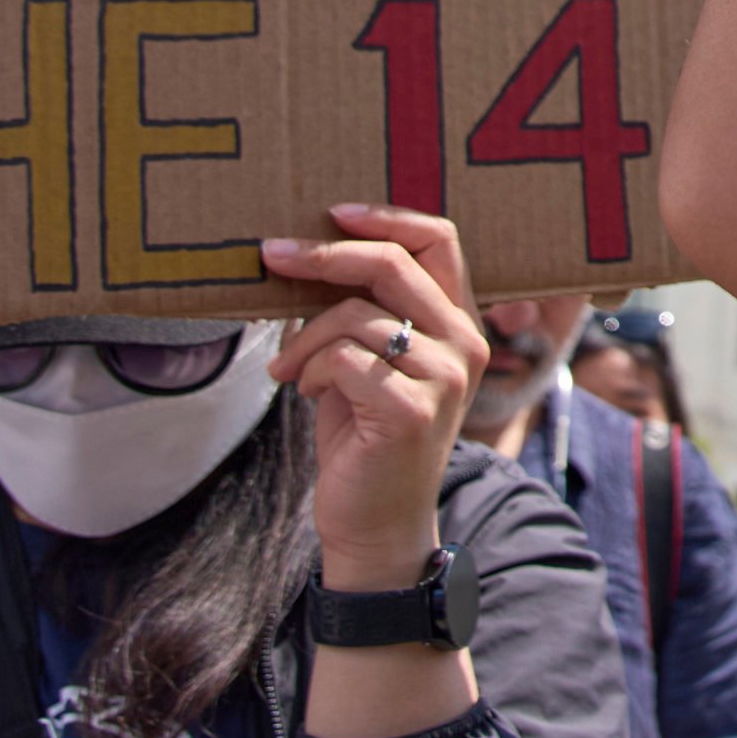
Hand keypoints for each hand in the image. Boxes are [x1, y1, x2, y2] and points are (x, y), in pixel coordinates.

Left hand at [262, 203, 484, 589]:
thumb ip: (362, 310)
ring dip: (304, 337)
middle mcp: (464, 343)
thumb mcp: (367, 360)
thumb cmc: (364, 436)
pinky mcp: (411, 409)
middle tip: (272, 255)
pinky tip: (304, 392)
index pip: (439, 240)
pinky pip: (343, 358)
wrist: (375, 525)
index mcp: (459, 322)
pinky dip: (309, 370)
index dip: (386, 217)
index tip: (333, 213)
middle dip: (323, 255)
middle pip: (393, 263)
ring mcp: (444, 377)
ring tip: (288, 368)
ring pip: (355, 314)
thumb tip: (307, 254)